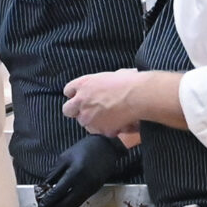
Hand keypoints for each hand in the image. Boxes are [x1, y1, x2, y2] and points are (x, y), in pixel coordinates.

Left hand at [37, 133, 138, 206]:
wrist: (105, 148)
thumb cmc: (84, 149)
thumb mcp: (65, 158)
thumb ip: (54, 173)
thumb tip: (44, 186)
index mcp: (75, 173)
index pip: (58, 192)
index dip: (48, 199)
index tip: (41, 203)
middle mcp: (84, 183)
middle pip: (67, 203)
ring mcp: (90, 188)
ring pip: (74, 205)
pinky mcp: (94, 190)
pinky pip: (81, 201)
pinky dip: (71, 205)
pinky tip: (64, 204)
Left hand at [63, 69, 179, 136]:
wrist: (138, 96)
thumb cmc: (130, 82)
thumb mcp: (115, 74)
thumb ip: (106, 82)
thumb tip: (115, 80)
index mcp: (83, 84)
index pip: (68, 90)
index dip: (76, 95)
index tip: (82, 97)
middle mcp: (81, 100)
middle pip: (68, 110)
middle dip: (77, 111)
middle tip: (90, 111)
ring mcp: (87, 116)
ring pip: (83, 123)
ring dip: (93, 121)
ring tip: (109, 118)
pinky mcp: (98, 129)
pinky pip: (98, 132)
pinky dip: (107, 130)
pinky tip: (118, 124)